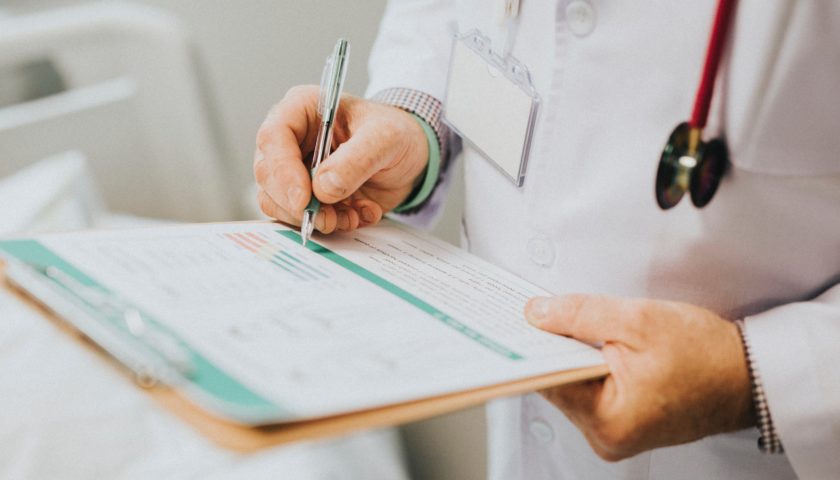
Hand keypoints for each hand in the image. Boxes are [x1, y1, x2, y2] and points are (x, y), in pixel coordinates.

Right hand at [254, 86, 428, 232]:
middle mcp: (291, 140)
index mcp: (302, 110)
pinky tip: (357, 215)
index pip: (273, 138)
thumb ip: (356, 160)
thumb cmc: (395, 133)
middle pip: (268, 175)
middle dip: (297, 204)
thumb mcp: (386, 138)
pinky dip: (330, 224)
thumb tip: (322, 188)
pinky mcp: (307, 197)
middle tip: (328, 218)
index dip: (282, 171)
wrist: (410, 156)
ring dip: (315, 218)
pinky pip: (301, 218)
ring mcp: (295, 170)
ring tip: (351, 215)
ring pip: (278, 203)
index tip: (303, 199)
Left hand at [524, 294, 754, 460]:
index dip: (531, 346)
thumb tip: (536, 313)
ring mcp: (614, 434)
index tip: (514, 321)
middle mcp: (607, 437)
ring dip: (570, 354)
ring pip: (572, 385)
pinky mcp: (622, 423)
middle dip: (551, 347)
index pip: (547, 379)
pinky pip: (589, 389)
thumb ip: (580, 315)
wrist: (749, 376)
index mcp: (608, 421)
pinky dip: (586, 365)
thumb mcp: (639, 320)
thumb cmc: (707, 355)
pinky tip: (588, 343)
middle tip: (536, 313)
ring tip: (566, 324)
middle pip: (557, 383)